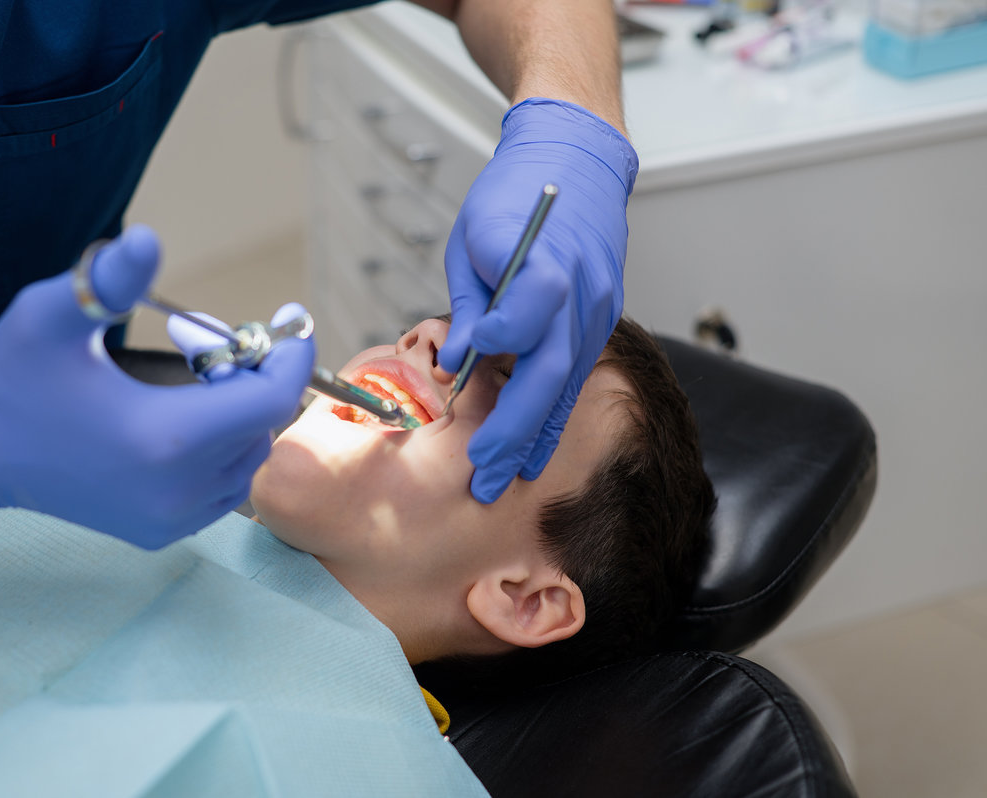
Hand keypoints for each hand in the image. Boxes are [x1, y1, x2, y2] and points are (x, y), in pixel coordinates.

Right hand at [0, 225, 314, 547]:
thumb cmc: (9, 376)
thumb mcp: (51, 315)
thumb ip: (108, 279)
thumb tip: (148, 240)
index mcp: (163, 439)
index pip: (270, 401)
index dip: (290, 359)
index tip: (291, 323)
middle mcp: (177, 491)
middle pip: (262, 427)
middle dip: (254, 377)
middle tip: (212, 343)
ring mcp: (170, 519)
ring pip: (247, 458)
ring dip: (240, 414)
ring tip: (194, 378)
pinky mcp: (159, 532)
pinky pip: (223, 488)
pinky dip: (223, 450)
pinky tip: (183, 418)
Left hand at [439, 99, 638, 502]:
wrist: (575, 162)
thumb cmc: (514, 195)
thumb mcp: (472, 237)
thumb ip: (469, 303)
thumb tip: (456, 363)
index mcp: (548, 257)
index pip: (532, 303)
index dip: (501, 333)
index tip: (467, 358)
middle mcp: (582, 290)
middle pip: (551, 370)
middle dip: (513, 428)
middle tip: (482, 474)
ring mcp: (597, 309)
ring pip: (567, 385)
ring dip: (533, 436)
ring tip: (502, 479)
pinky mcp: (599, 320)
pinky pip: (575, 377)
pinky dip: (552, 417)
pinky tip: (531, 453)